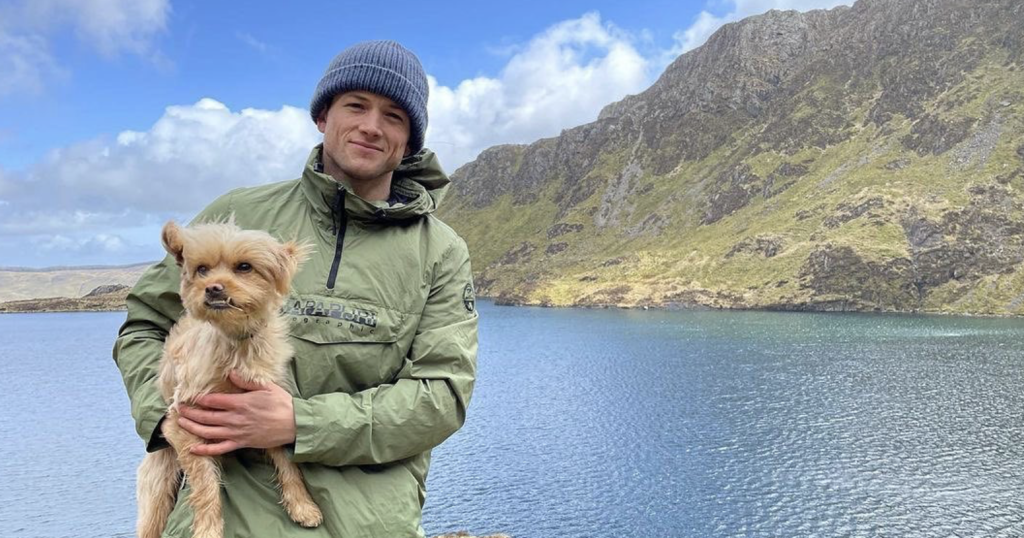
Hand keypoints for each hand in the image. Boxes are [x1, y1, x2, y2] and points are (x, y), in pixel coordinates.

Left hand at [177, 370, 296, 455]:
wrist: (294, 424)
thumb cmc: (282, 404)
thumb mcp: (266, 387)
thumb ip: (246, 382)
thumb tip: (230, 373)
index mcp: (240, 403)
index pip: (213, 400)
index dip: (199, 399)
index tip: (189, 397)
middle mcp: (235, 418)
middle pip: (206, 416)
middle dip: (190, 412)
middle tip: (179, 409)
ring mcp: (236, 433)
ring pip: (208, 432)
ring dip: (192, 428)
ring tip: (181, 423)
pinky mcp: (241, 443)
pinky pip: (219, 449)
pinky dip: (205, 450)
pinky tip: (192, 449)